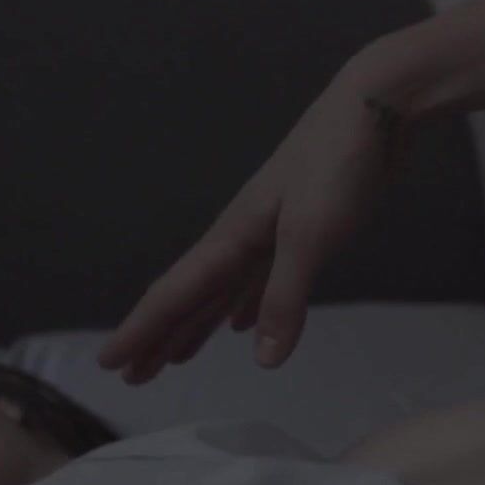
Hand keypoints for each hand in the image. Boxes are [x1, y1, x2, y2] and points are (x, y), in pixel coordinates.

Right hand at [98, 67, 397, 383]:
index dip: (141, 330)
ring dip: (196, 326)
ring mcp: (270, 232)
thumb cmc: (337, 163)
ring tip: (174, 359)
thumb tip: (264, 362)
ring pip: (221, 291)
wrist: (375, 107)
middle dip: (159, 336)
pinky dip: (244, 306)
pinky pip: (258, 281)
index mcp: (231, 237)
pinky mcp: (302, 230)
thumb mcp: (310, 235)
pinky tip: (239, 325)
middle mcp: (240, 237)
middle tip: (132, 377)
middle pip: (189, 297)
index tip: (109, 364)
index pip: (173, 293)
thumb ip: (285, 297)